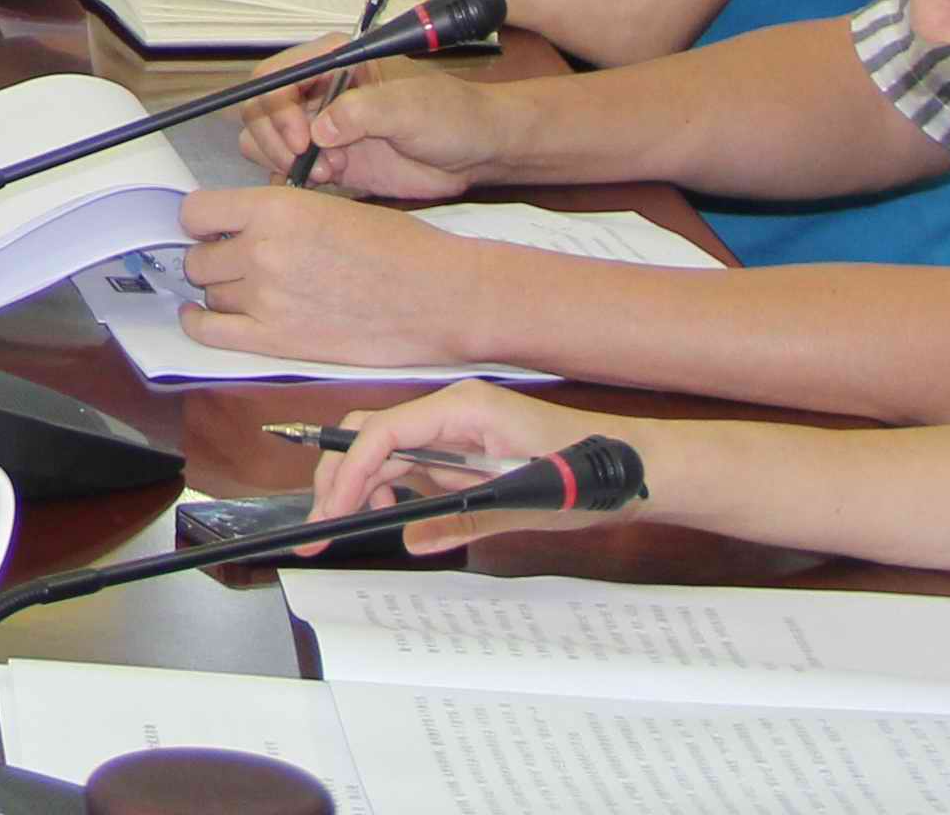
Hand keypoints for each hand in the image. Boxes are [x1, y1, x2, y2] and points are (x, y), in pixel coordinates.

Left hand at [168, 184, 487, 369]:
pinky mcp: (279, 340)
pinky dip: (202, 325)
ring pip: (208, 294)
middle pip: (198, 257)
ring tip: (251, 291)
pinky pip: (210, 333)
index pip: (196, 212)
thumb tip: (236, 226)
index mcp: (275, 207)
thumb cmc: (399, 248)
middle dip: (214, 259)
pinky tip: (207, 318)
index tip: (213, 229)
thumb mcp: (330, 206)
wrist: (440, 297)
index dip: (203, 222)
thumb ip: (276, 215)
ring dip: (222, 292)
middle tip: (239, 263)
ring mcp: (267, 298)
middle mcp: (262, 250)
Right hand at [236, 63, 508, 202]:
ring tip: (329, 173)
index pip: (277, 76)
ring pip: (267, 140)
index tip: (302, 140)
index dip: (278, 107)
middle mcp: (320, 92)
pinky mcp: (331, 160)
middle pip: (262, 109)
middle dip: (277, 138)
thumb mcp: (410, 107)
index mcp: (334, 62)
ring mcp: (323, 128)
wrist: (478, 151)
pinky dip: (296, 181)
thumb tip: (320, 130)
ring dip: (286, 160)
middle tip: (310, 163)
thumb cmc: (452, 115)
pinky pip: (290, 169)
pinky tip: (327, 184)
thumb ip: (363, 112)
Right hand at [305, 380, 621, 550]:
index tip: (332, 510)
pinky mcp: (460, 451)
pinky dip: (386, 489)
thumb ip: (467, 520)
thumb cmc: (589, 472)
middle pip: (372, 436)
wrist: (630, 467)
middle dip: (338, 478)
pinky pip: (409, 465)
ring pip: (383, 451)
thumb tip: (414, 539)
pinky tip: (382, 516)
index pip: (385, 431)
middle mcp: (450, 413)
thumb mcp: (530, 502)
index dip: (351, 470)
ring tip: (339, 527)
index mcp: (464, 409)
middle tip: (319, 525)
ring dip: (357, 486)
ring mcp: (453, 431)